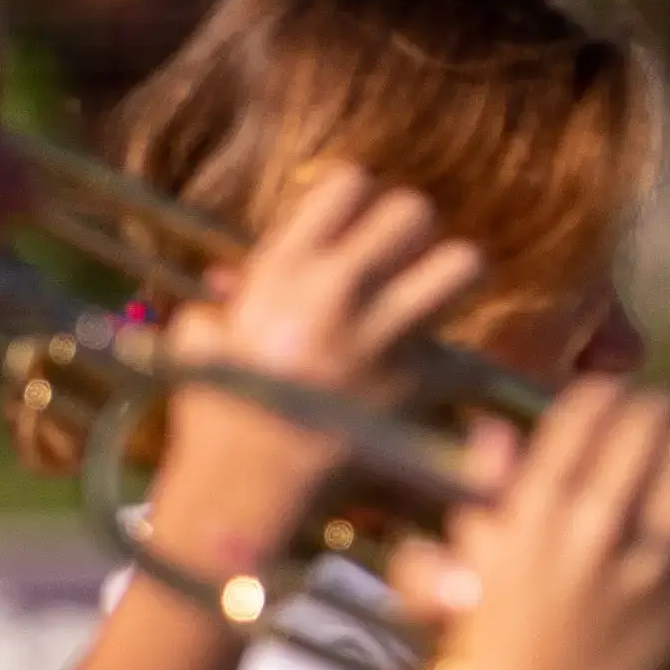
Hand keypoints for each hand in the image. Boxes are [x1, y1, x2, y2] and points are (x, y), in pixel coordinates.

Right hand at [151, 167, 491, 572]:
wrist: (247, 485)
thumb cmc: (215, 416)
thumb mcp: (199, 344)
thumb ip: (221, 308)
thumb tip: (226, 291)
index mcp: (286, 267)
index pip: (347, 185)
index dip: (361, 199)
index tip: (358, 225)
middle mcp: (341, 286)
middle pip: (415, 213)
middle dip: (416, 234)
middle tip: (405, 262)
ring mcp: (386, 331)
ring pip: (463, 265)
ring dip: (456, 279)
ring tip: (440, 298)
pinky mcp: (421, 382)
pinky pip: (470, 358)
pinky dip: (464, 372)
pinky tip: (446, 380)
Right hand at [404, 381, 669, 669]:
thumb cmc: (486, 646)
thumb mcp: (473, 560)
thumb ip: (488, 494)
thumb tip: (494, 430)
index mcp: (534, 511)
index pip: (576, 426)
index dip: (601, 396)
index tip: (614, 386)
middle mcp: (592, 527)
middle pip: (635, 439)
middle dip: (653, 408)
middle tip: (665, 398)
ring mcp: (644, 566)